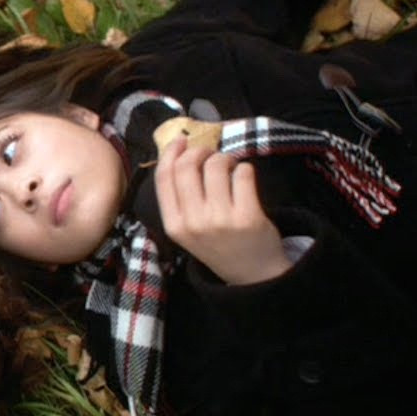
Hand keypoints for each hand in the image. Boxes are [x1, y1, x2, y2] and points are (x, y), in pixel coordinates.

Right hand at [155, 137, 291, 284]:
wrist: (252, 275)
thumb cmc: (217, 244)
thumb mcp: (188, 228)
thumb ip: (180, 197)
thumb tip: (178, 150)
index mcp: (174, 225)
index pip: (164, 177)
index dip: (171, 152)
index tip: (181, 141)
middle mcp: (193, 222)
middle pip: (188, 166)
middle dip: (200, 151)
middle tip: (211, 154)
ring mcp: (220, 220)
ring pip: (217, 165)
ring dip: (225, 159)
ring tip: (231, 169)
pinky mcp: (247, 216)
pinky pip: (243, 173)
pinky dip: (245, 169)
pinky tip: (244, 181)